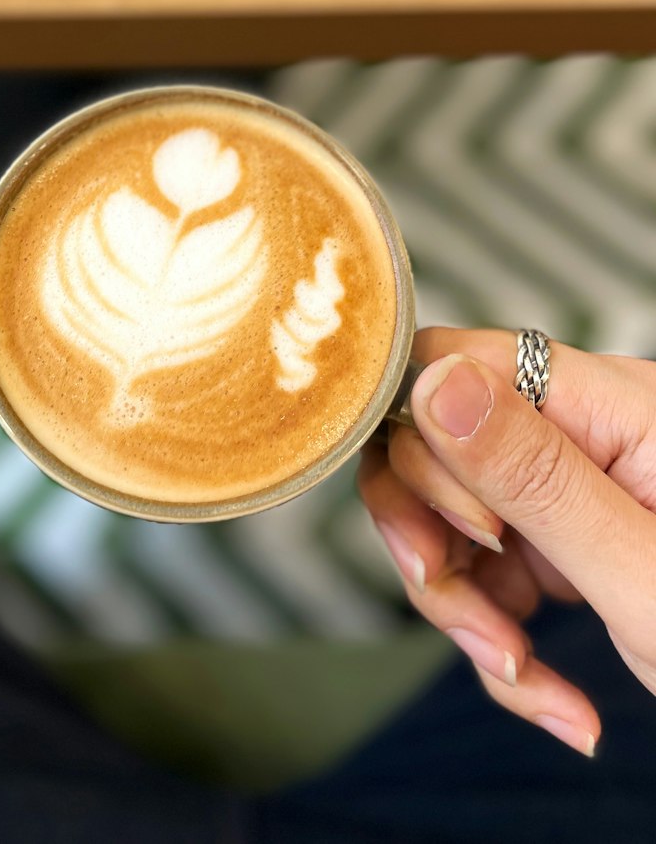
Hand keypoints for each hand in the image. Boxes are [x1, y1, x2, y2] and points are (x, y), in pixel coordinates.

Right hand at [358, 327, 655, 756]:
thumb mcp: (642, 573)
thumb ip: (535, 476)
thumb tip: (435, 384)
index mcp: (616, 405)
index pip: (460, 364)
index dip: (423, 439)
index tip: (449, 528)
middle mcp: (588, 431)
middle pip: (440, 445)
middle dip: (432, 540)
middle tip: (466, 614)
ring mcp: (575, 486)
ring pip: (453, 517)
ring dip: (463, 605)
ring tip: (521, 673)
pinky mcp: (566, 539)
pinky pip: (488, 571)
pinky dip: (497, 636)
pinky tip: (551, 693)